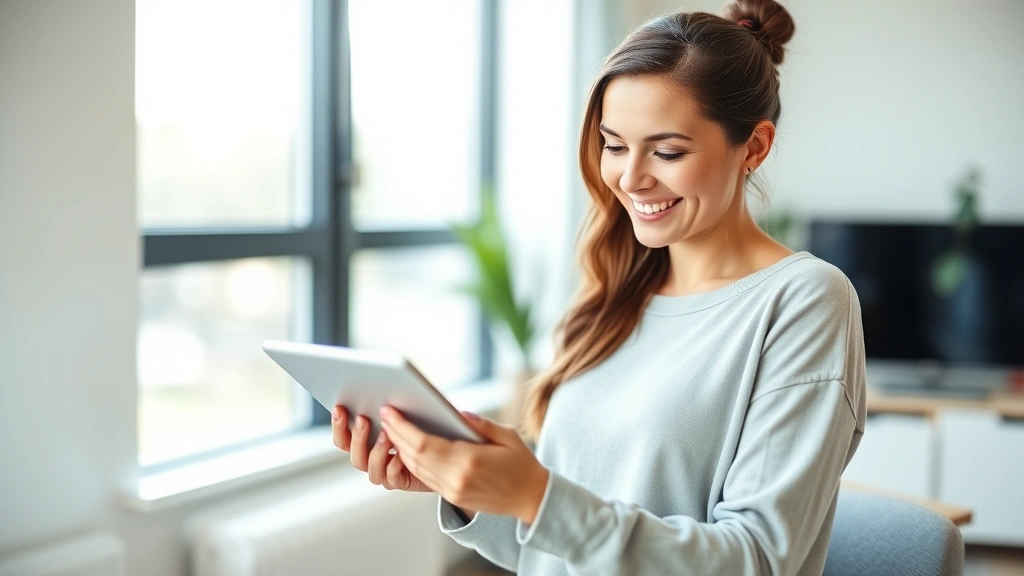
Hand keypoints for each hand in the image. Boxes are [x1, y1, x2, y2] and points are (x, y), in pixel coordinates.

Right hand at [331, 405, 432, 492]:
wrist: (438, 459)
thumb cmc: (417, 435)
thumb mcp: (399, 418)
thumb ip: (386, 413)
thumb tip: (380, 400)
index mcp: (366, 445)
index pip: (344, 439)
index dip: (338, 426)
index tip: (339, 408)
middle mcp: (372, 461)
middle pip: (355, 455)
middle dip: (357, 436)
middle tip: (363, 419)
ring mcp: (385, 473)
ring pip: (371, 469)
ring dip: (377, 451)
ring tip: (386, 435)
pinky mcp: (401, 481)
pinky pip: (392, 478)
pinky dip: (394, 466)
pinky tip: (400, 454)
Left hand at [380, 406, 549, 524]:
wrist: (532, 499)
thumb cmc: (522, 463)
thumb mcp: (507, 436)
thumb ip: (480, 424)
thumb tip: (456, 412)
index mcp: (469, 461)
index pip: (424, 443)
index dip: (402, 428)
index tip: (390, 412)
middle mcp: (456, 479)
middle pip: (414, 456)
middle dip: (396, 435)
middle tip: (384, 415)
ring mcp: (453, 491)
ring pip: (416, 468)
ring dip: (400, 449)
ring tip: (391, 429)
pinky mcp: (453, 498)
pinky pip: (425, 478)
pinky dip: (412, 462)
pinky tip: (406, 448)